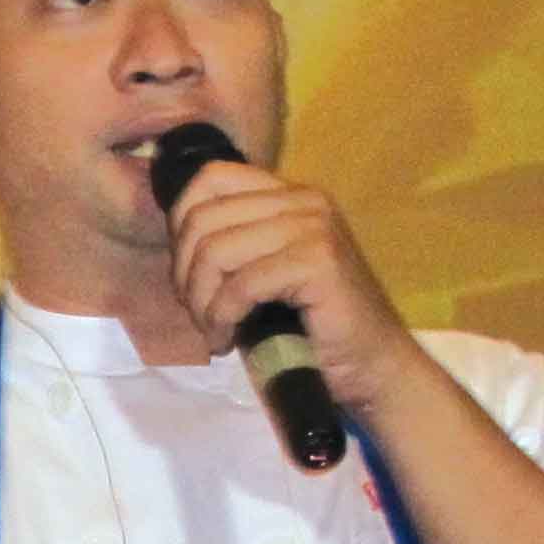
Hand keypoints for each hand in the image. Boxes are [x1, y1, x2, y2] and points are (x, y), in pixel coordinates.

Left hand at [164, 159, 439, 424]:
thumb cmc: (307, 326)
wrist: (369, 364)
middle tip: (201, 314)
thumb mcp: (260, 272)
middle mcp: (304, 199)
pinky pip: (240, 285)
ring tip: (215, 331)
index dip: (181, 225)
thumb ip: (230, 244)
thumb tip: (175, 236)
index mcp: (289, 194)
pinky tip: (227, 341)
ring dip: (201, 302)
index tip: (189, 274)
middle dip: (186, 275)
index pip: (210, 178)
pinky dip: (222, 318)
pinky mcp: (318, 261)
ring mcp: (314, 226)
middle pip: (202, 218)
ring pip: (215, 251)